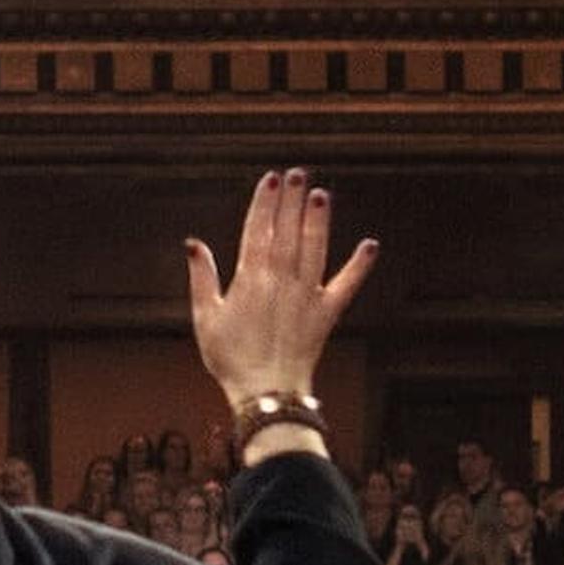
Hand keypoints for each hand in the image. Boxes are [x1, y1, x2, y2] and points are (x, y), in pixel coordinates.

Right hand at [186, 169, 379, 410]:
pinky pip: (346, 284)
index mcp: (250, 279)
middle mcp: (281, 280)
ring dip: (319, 221)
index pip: (258, 231)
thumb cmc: (229, 357)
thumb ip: (202, 278)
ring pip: (315, 248)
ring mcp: (307, 294)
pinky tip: (370, 245)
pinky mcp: (327, 312)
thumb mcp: (205, 317)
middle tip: (298, 174)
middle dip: (293, 202)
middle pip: (288, 232)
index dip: (265, 204)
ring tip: (322, 194)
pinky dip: (359, 265)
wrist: (265, 390)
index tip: (271, 180)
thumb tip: (194, 244)